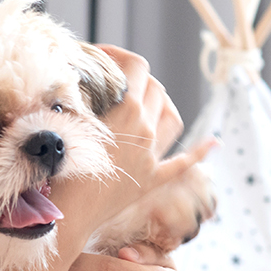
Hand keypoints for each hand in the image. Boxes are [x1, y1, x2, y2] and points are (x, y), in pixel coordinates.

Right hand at [53, 47, 194, 231]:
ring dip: (163, 102)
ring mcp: (153, 156)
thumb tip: (70, 73)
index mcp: (127, 111)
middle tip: (115, 78)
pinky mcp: (153, 180)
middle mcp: (147, 130)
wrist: (68, 217)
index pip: (136, 65)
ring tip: (147, 100)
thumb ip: (72, 94)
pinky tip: (213, 142)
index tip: (101, 56)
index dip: (120, 54)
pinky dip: (200, 150)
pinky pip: (184, 162)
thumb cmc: (58, 170)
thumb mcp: (61, 122)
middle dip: (137, 76)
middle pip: (156, 87)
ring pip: (173, 116)